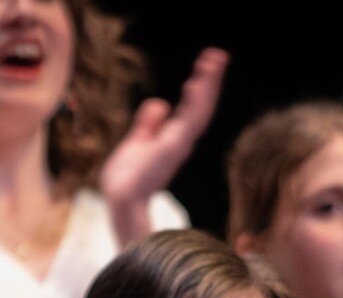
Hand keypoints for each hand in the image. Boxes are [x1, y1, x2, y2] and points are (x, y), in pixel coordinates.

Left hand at [99, 48, 226, 239]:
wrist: (123, 198)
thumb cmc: (127, 178)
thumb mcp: (137, 141)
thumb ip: (148, 123)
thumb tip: (160, 103)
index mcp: (173, 140)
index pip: (191, 109)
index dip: (200, 88)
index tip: (206, 66)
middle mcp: (181, 141)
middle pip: (201, 106)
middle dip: (210, 80)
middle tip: (219, 54)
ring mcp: (180, 145)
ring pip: (200, 110)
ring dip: (209, 84)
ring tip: (215, 59)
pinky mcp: (174, 148)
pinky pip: (189, 121)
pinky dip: (196, 102)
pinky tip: (197, 83)